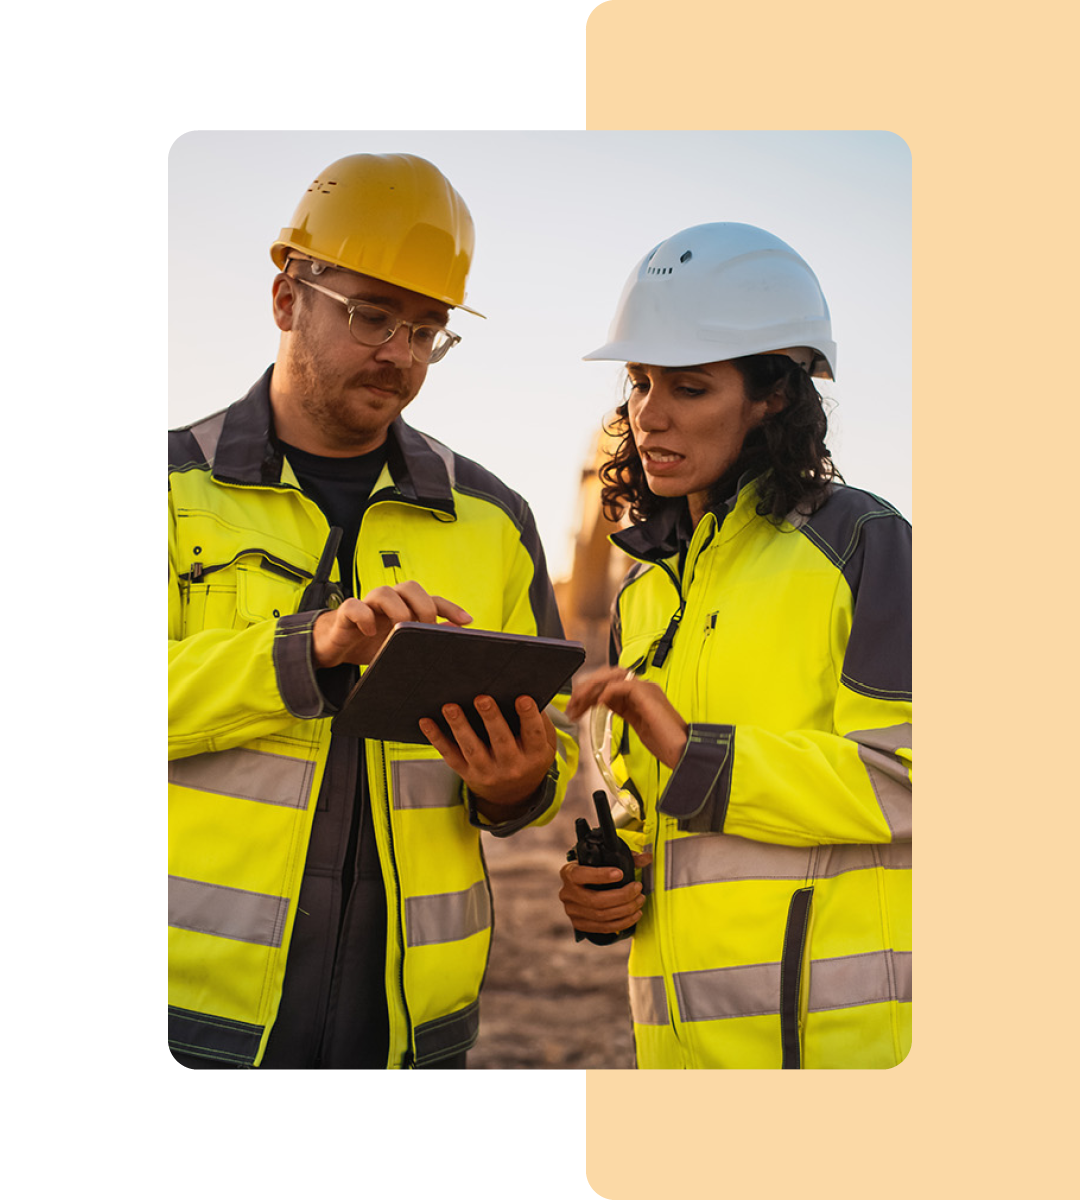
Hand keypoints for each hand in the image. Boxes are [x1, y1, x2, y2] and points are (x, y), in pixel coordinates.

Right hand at [311, 581, 471, 668]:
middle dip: (423, 606)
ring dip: (397, 609)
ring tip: (399, 631)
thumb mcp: (401, 646)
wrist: (335, 647)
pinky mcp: (345, 613)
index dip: (450, 608)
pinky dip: (364, 617)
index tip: (467, 622)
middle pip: (410, 588)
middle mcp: (388, 601)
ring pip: (384, 592)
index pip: (431, 600)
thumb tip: (452, 634)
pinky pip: (354, 606)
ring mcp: (367, 605)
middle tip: (425, 629)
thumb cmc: (371, 644)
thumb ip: (423, 639)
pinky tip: (370, 633)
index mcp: (404, 607)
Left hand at [419, 694, 557, 815]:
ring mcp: (487, 771)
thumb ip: (537, 720)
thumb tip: (521, 688)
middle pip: (501, 742)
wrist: (512, 794)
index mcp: (535, 755)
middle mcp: (512, 766)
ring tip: (450, 707)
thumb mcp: (544, 743)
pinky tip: (426, 722)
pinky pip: (450, 755)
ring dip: (460, 726)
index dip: (529, 717)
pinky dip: (436, 738)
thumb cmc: (528, 755)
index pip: (534, 735)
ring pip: (472, 749)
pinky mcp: (466, 772)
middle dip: (491, 719)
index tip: (522, 698)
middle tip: (482, 698)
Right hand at [558, 851, 653, 936]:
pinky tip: (633, 915)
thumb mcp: (603, 859)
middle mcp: (567, 893)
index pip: (581, 875)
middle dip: (622, 896)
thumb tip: (646, 858)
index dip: (601, 875)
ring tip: (639, 902)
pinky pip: (603, 928)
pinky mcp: (580, 924)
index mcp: (569, 873)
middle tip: (638, 889)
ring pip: (601, 916)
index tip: (620, 873)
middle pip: (596, 900)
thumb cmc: (593, 870)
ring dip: (625, 910)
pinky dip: (622, 922)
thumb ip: (626, 858)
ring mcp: (572, 911)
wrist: (581, 885)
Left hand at [566, 666, 688, 768]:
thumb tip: (604, 702)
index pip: (608, 685)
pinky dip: (607, 692)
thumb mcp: (637, 725)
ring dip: (591, 689)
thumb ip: (623, 711)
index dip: (589, 694)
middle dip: (586, 689)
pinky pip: (622, 685)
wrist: (684, 752)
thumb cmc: (665, 743)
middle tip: (571, 706)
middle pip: (607, 677)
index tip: (575, 708)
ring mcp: (646, 689)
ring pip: (611, 678)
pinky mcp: (647, 695)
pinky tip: (598, 704)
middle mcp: (643, 687)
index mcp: (640, 694)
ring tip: (578, 703)